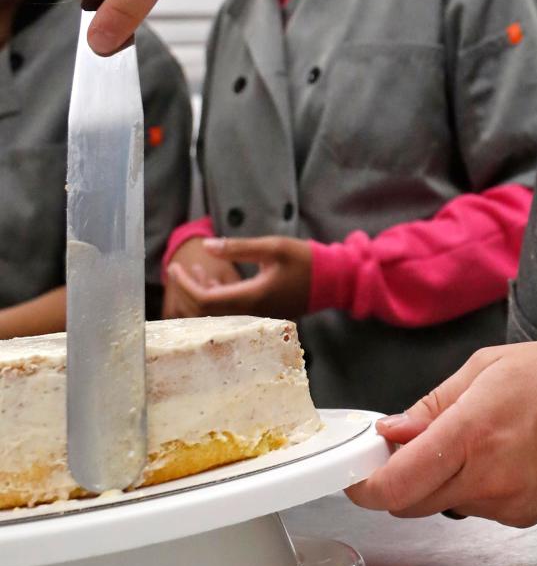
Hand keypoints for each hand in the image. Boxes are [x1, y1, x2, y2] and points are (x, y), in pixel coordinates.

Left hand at [165, 236, 312, 319]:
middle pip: (203, 313)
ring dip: (199, 293)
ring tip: (193, 269)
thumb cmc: (306, 261)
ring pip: (214, 314)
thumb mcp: (273, 247)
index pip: (204, 301)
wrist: (333, 281)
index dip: (185, 286)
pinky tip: (212, 278)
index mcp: (250, 299)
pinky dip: (214, 296)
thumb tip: (206, 247)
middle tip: (178, 268)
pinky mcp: (258, 316)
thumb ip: (238, 248)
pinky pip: (226, 312)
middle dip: (186, 291)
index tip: (174, 267)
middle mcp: (249, 315)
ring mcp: (254, 318)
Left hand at [347, 339, 536, 528]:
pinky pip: (479, 507)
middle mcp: (486, 477)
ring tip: (475, 440)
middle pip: (411, 503)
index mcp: (471, 432)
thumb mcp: (489, 367)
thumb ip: (434, 404)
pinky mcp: (525, 517)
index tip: (357, 474)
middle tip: (408, 447)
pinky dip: (475, 486)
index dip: (365, 485)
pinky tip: (502, 455)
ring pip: (445, 504)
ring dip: (441, 480)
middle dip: (398, 480)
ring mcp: (507, 503)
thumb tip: (391, 431)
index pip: (396, 484)